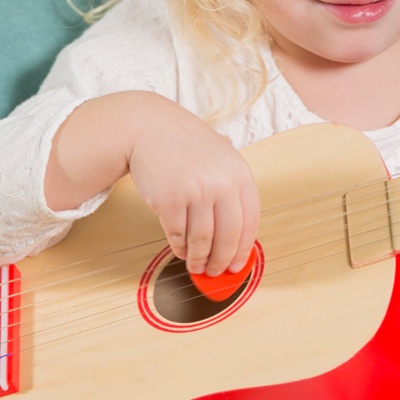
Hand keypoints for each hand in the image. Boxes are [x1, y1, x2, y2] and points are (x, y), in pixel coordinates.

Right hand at [46, 92, 260, 274]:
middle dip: (222, 261)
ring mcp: (195, 191)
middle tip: (216, 272)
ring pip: (202, 240)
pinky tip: (181, 250)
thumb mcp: (222, 160)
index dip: (243, 249)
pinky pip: (178, 234)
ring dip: (200, 259)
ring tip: (197, 266)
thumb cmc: (187, 146)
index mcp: (240, 174)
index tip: (238, 264)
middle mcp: (221, 183)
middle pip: (228, 237)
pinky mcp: (169, 199)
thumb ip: (232, 192)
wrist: (149, 127)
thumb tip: (236, 240)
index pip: (250, 223)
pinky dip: (180, 247)